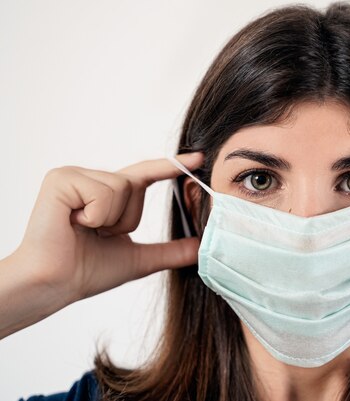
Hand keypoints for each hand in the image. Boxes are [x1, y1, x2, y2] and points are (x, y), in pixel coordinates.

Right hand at [11, 152, 203, 303]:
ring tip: (84, 230)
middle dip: (126, 219)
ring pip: (122, 187)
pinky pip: (103, 192)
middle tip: (98, 235)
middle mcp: (91, 178)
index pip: (145, 175)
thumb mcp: (139, 259)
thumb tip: (201, 247)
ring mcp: (74, 175)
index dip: (171, 167)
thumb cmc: (87, 272)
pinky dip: (96, 216)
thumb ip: (171, 251)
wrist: (55, 285)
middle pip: (137, 185)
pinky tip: (73, 224)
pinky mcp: (60, 179)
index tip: (199, 158)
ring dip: (111, 219)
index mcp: (107, 193)